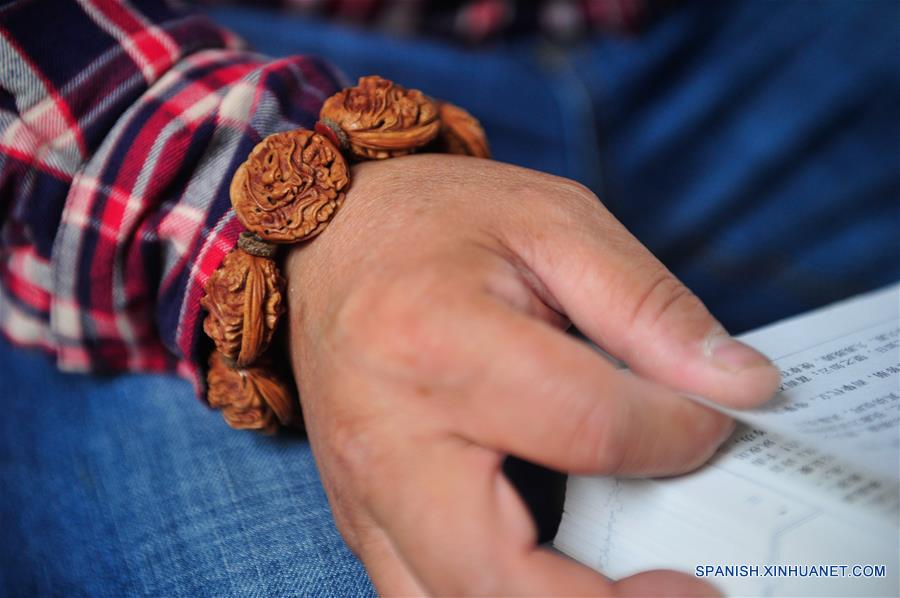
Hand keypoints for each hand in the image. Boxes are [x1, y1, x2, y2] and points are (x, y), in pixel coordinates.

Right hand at [285, 154, 779, 595]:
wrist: (324, 236)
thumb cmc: (433, 220)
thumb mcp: (553, 223)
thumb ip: (650, 308)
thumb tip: (739, 386)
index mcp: (439, 341)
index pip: (587, 427)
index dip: (677, 433)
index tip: (713, 418)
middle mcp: (386, 436)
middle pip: (503, 574)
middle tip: (693, 588)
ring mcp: (362, 488)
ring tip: (633, 589)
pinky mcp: (358, 513)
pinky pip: (422, 595)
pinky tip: (555, 574)